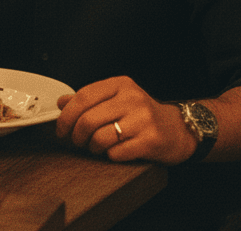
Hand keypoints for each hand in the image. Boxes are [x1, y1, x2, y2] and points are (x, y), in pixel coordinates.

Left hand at [56, 76, 195, 163]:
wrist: (179, 130)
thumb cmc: (143, 115)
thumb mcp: (116, 98)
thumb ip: (89, 99)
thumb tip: (62, 102)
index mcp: (120, 85)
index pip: (83, 96)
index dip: (67, 115)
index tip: (61, 128)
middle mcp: (132, 99)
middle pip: (88, 119)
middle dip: (76, 135)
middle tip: (77, 141)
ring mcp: (143, 120)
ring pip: (100, 137)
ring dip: (92, 147)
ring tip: (96, 146)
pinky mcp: (151, 141)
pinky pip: (117, 152)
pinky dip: (110, 155)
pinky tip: (115, 151)